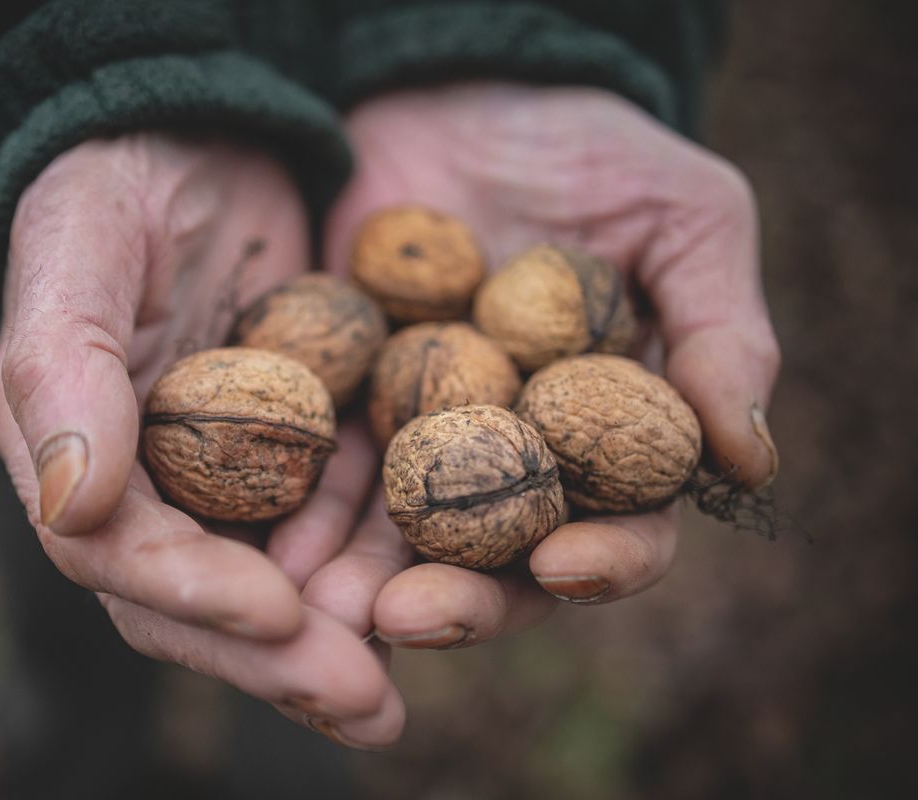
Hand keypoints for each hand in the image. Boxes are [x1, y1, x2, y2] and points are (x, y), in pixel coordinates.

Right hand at [0, 135, 401, 747]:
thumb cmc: (115, 178)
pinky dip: (386, 561)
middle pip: (207, 600)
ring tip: (409, 683)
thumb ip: (62, 375)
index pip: (121, 556)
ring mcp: (233, 474)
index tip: (281, 616)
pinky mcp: (306, 445)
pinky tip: (448, 589)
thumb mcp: (77, 250)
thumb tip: (72, 512)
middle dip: (283, 658)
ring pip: (283, 580)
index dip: (195, 596)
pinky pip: (345, 520)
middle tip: (368, 705)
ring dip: (345, 635)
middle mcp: (151, 487)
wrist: (196, 131)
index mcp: (78, 455)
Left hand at [305, 83, 779, 649]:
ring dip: (358, 578)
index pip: (623, 526)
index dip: (603, 558)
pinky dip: (297, 506)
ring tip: (314, 603)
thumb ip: (722, 332)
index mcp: (610, 437)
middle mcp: (517, 459)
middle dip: (457, 599)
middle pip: (499, 559)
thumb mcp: (682, 217)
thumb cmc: (592, 152)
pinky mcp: (346, 403)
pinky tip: (266, 535)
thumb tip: (751, 462)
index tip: (564, 565)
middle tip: (404, 620)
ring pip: (398, 536)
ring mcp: (425, 438)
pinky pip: (320, 466)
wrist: (460, 91)